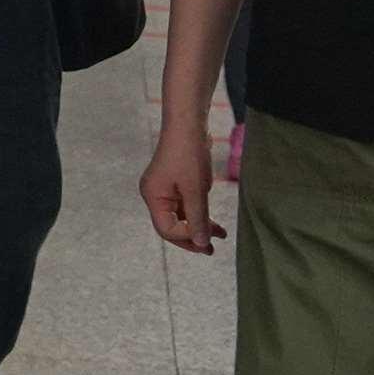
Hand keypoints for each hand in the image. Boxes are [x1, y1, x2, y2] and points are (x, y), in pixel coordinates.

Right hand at [141, 123, 221, 253]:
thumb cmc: (188, 154)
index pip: (166, 229)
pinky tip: (213, 220)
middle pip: (171, 226)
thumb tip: (202, 244)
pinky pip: (185, 206)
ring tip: (219, 236)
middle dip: (192, 238)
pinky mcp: (175, 184)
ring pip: (180, 217)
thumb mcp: (195, 190)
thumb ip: (198, 219)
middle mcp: (155, 195)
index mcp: (153, 197)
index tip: (207, 239)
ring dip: (199, 226)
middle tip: (212, 250)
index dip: (187, 237)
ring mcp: (164, 190)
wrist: (189, 124)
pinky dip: (198, 214)